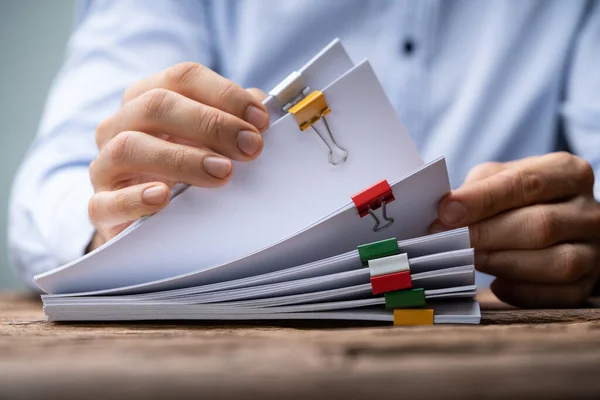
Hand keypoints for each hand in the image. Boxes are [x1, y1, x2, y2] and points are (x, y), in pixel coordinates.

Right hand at [87, 62, 269, 250]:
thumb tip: (261, 110)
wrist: (146, 220)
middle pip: (157, 105)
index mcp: (148, 98)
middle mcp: (121, 124)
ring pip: (129, 146)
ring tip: (222, 172)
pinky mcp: (100, 206)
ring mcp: (105, 164)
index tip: (260, 120)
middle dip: (211, 124)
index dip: (225, 94)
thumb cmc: (184, 172)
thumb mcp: (209, 142)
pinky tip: (164, 197)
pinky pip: (107, 201)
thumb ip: (233, 122)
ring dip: (181, 158)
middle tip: (250, 147)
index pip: (183, 78)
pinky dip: (136, 198)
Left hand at [430, 152, 599, 307]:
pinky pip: (561, 295)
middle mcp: (589, 210)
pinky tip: (497, 284)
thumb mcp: (497, 179)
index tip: (446, 212)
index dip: (483, 199)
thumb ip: (475, 190)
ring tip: (470, 260)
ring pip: (558, 263)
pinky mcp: (589, 282)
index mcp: (567, 173)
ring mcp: (595, 248)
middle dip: (487, 235)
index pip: (525, 183)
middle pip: (541, 225)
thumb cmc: (515, 198)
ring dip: (504, 264)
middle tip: (448, 241)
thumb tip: (445, 213)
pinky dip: (524, 293)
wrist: (551, 221)